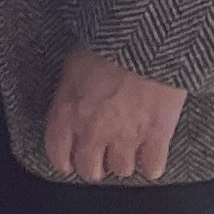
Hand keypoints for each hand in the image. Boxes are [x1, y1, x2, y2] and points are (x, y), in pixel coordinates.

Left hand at [41, 48, 186, 181]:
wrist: (145, 43)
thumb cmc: (106, 46)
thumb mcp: (73, 66)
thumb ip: (70, 94)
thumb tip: (70, 103)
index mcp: (67, 113)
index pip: (57, 153)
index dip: (64, 161)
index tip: (68, 163)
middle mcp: (93, 131)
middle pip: (89, 169)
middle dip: (93, 167)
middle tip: (99, 161)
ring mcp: (125, 137)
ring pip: (121, 170)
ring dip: (122, 164)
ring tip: (125, 154)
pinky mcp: (156, 136)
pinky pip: (152, 167)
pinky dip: (151, 167)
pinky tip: (150, 160)